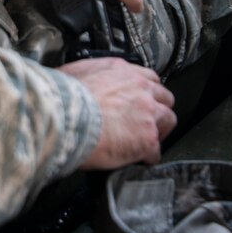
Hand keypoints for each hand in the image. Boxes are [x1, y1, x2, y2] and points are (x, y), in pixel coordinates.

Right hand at [60, 57, 175, 167]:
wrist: (65, 117)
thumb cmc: (63, 98)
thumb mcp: (72, 73)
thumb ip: (84, 75)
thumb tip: (74, 82)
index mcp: (122, 71)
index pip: (147, 78)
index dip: (145, 92)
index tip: (140, 100)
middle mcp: (140, 89)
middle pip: (164, 97)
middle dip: (157, 109)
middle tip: (147, 121)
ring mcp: (147, 114)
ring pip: (168, 120)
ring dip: (160, 131)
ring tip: (148, 141)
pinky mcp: (147, 139)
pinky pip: (156, 151)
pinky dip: (148, 157)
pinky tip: (139, 161)